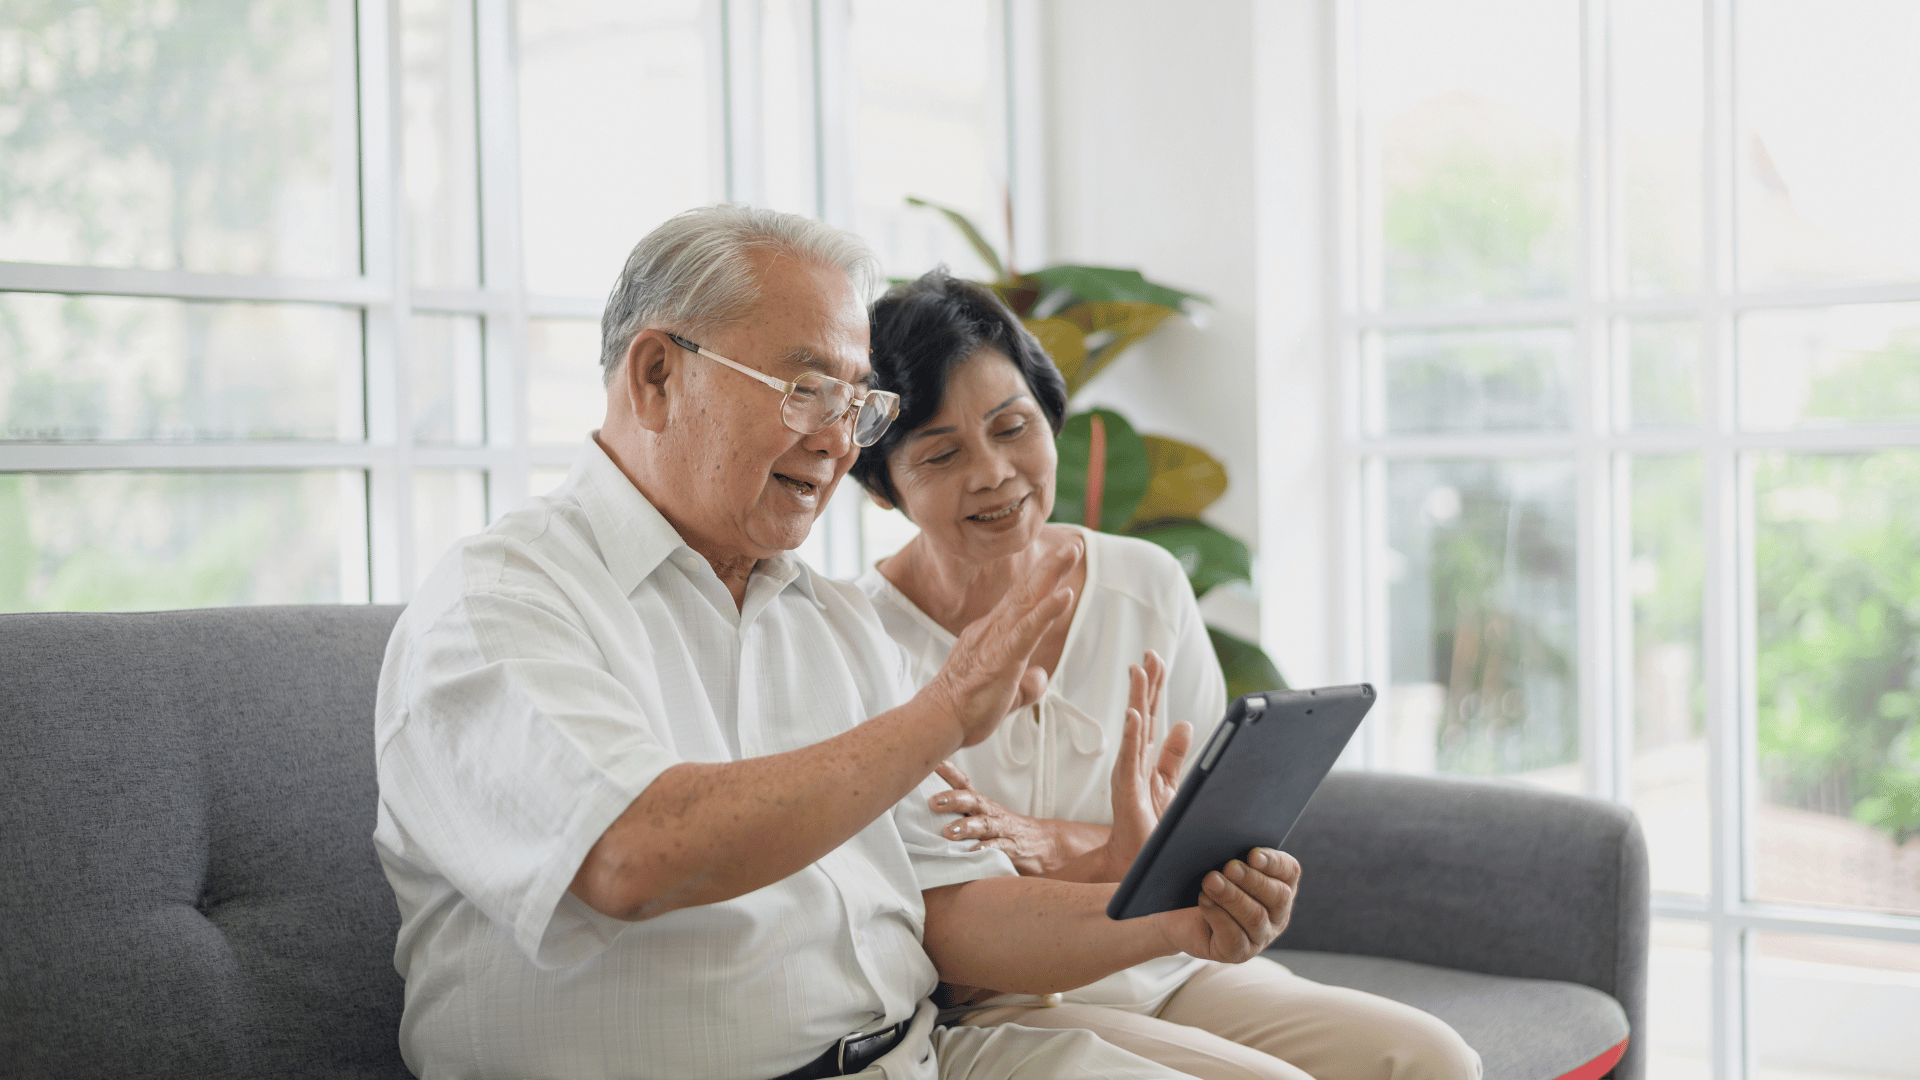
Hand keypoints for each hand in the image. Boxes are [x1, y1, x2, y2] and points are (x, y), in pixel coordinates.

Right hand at [919, 541, 1080, 748]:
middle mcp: (994, 629)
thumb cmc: (966, 706)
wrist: (939, 719)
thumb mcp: (1005, 695)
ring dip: (1051, 575)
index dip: (1041, 581)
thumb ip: (1026, 685)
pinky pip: (1029, 629)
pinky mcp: (1003, 657)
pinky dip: (1047, 610)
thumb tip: (1040, 677)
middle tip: (1071, 545)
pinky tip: (1064, 594)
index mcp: (993, 634)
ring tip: (1070, 552)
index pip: (1021, 603)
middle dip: (1050, 566)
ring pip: (1028, 601)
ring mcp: (998, 640)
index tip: (1057, 562)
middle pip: (1026, 591)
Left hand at [930, 761, 1080, 876]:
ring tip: (948, 832)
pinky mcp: (1012, 848)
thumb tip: (923, 803)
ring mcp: (1002, 829)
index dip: (948, 772)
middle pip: (972, 800)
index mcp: (981, 804)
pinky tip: (974, 852)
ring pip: (984, 824)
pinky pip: (999, 848)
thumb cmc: (1004, 828)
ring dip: (966, 827)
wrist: (1045, 844)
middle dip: (953, 799)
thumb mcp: (982, 815)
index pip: (964, 783)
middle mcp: (990, 812)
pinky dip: (987, 850)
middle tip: (933, 801)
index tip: (931, 763)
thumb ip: (958, 810)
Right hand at [1101, 651, 1191, 878]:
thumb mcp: (1168, 784)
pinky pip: (1128, 759)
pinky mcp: (1126, 791)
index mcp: (1143, 758)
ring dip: (1136, 699)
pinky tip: (1132, 714)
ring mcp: (1127, 774)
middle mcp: (1133, 762)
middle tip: (1149, 654)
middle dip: (1145, 683)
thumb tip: (1184, 723)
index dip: (1152, 687)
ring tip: (1138, 671)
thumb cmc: (1149, 826)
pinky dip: (1130, 735)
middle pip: (1140, 715)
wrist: (1136, 864)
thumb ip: (1173, 755)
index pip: (1148, 715)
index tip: (1154, 659)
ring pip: (1133, 729)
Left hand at [1150, 847, 1300, 963]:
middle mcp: (1277, 912)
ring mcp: (1260, 936)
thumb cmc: (1201, 878)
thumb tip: (1220, 822)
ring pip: (1255, 917)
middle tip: (1229, 866)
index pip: (1289, 871)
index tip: (1253, 853)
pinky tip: (1204, 902)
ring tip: (1210, 881)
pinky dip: (1219, 917)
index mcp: (1280, 884)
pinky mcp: (1238, 953)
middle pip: (1277, 895)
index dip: (1274, 862)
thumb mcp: (1215, 856)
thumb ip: (1226, 841)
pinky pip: (1235, 938)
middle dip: (1252, 879)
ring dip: (1232, 897)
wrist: (1175, 912)